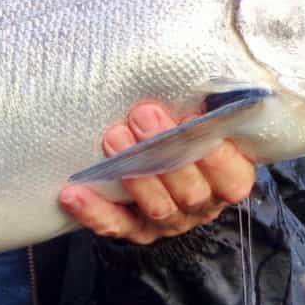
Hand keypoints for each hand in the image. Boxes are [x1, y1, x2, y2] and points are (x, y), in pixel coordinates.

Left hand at [58, 101, 255, 245]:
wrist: (162, 169)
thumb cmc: (186, 132)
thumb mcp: (204, 119)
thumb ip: (205, 106)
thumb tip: (194, 75)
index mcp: (227, 180)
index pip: (232, 178)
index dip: (216, 156)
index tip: (194, 120)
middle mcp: (201, 205)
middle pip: (190, 190)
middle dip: (165, 151)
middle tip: (142, 114)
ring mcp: (168, 222)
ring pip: (156, 207)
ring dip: (135, 173)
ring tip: (113, 138)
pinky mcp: (134, 230)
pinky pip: (115, 225)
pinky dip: (94, 210)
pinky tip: (73, 193)